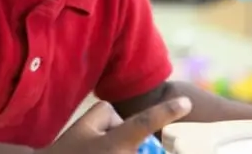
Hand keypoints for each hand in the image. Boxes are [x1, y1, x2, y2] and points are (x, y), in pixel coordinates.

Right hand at [42, 97, 191, 153]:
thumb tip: (124, 118)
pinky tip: (102, 152)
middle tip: (103, 146)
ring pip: (138, 151)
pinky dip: (123, 151)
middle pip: (145, 145)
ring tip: (102, 151)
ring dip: (126, 149)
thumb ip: (106, 112)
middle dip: (130, 142)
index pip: (145, 122)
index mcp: (115, 145)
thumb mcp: (82, 126)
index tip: (185, 103)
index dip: (167, 111)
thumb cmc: (66, 153)